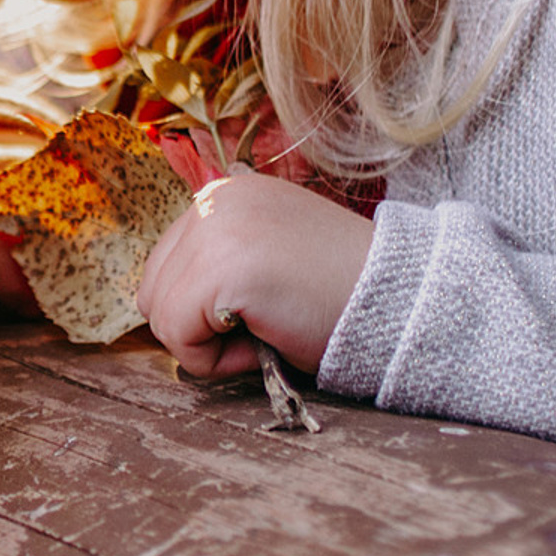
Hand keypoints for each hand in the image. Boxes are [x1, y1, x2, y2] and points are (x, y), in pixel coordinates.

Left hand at [136, 167, 374, 378]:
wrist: (403, 299)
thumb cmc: (338, 293)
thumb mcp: (266, 257)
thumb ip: (217, 262)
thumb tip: (158, 304)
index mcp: (223, 194)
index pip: (165, 268)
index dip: (205, 308)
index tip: (264, 306)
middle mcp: (213, 200)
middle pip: (152, 290)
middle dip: (199, 324)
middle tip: (265, 323)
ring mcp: (215, 229)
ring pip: (160, 315)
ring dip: (209, 343)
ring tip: (268, 328)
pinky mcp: (222, 267)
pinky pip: (176, 335)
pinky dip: (214, 360)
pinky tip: (266, 340)